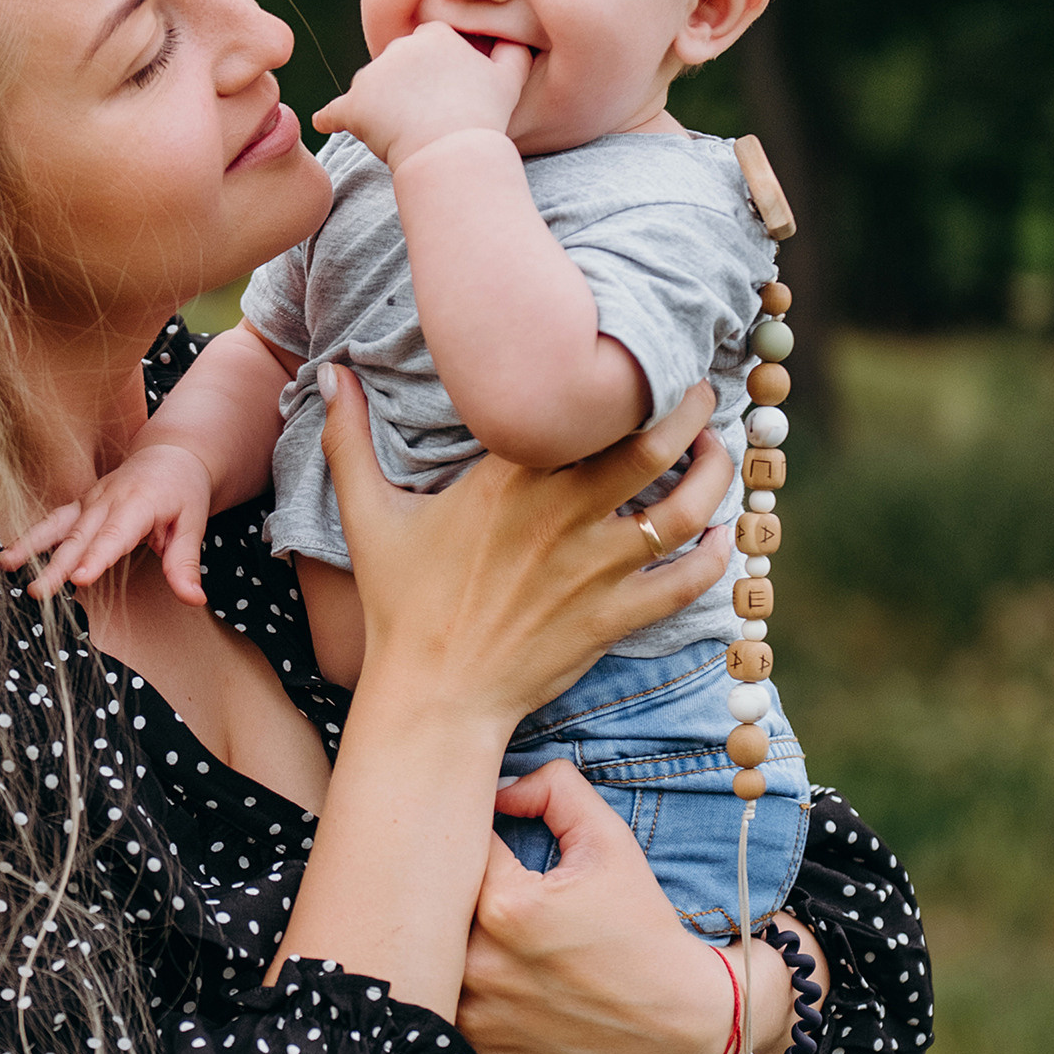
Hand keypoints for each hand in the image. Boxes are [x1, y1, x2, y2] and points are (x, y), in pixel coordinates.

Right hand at [0, 440, 215, 605]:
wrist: (169, 455)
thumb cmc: (182, 491)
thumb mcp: (193, 524)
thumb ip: (186, 564)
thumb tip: (194, 599)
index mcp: (137, 503)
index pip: (114, 536)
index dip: (96, 558)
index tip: (80, 579)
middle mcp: (107, 500)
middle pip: (79, 537)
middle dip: (56, 565)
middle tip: (38, 591)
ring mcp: (89, 501)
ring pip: (57, 525)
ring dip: (30, 545)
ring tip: (6, 564)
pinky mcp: (79, 505)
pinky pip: (53, 521)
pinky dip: (30, 537)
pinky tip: (10, 556)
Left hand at [313, 24, 531, 172]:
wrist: (452, 151)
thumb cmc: (484, 117)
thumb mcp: (510, 79)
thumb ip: (513, 52)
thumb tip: (514, 39)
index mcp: (433, 35)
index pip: (427, 47)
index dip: (434, 71)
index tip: (443, 93)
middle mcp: (398, 47)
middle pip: (395, 65)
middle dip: (404, 85)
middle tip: (424, 116)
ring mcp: (372, 76)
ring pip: (371, 88)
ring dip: (379, 104)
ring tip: (400, 132)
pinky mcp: (353, 106)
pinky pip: (334, 111)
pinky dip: (330, 118)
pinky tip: (324, 122)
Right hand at [319, 366, 733, 731]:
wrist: (433, 696)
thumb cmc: (402, 604)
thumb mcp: (368, 515)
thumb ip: (349, 438)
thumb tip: (330, 371)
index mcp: (510, 478)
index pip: (584, 406)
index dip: (624, 376)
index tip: (638, 357)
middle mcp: (562, 515)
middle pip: (653, 443)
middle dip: (690, 408)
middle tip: (700, 391)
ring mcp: (594, 569)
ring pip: (684, 509)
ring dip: (714, 474)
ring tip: (718, 452)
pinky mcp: (613, 617)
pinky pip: (687, 581)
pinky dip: (715, 557)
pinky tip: (722, 537)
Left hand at [460, 764, 828, 1053]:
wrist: (679, 1020)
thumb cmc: (644, 928)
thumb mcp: (610, 841)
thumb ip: (554, 790)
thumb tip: (499, 786)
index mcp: (505, 904)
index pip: (451, 845)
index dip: (463, 834)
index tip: (480, 840)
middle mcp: (480, 964)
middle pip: (425, 907)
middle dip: (438, 889)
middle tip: (458, 883)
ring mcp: (478, 1018)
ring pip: (423, 963)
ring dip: (433, 945)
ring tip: (453, 933)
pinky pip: (437, 1017)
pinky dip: (445, 997)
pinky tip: (470, 982)